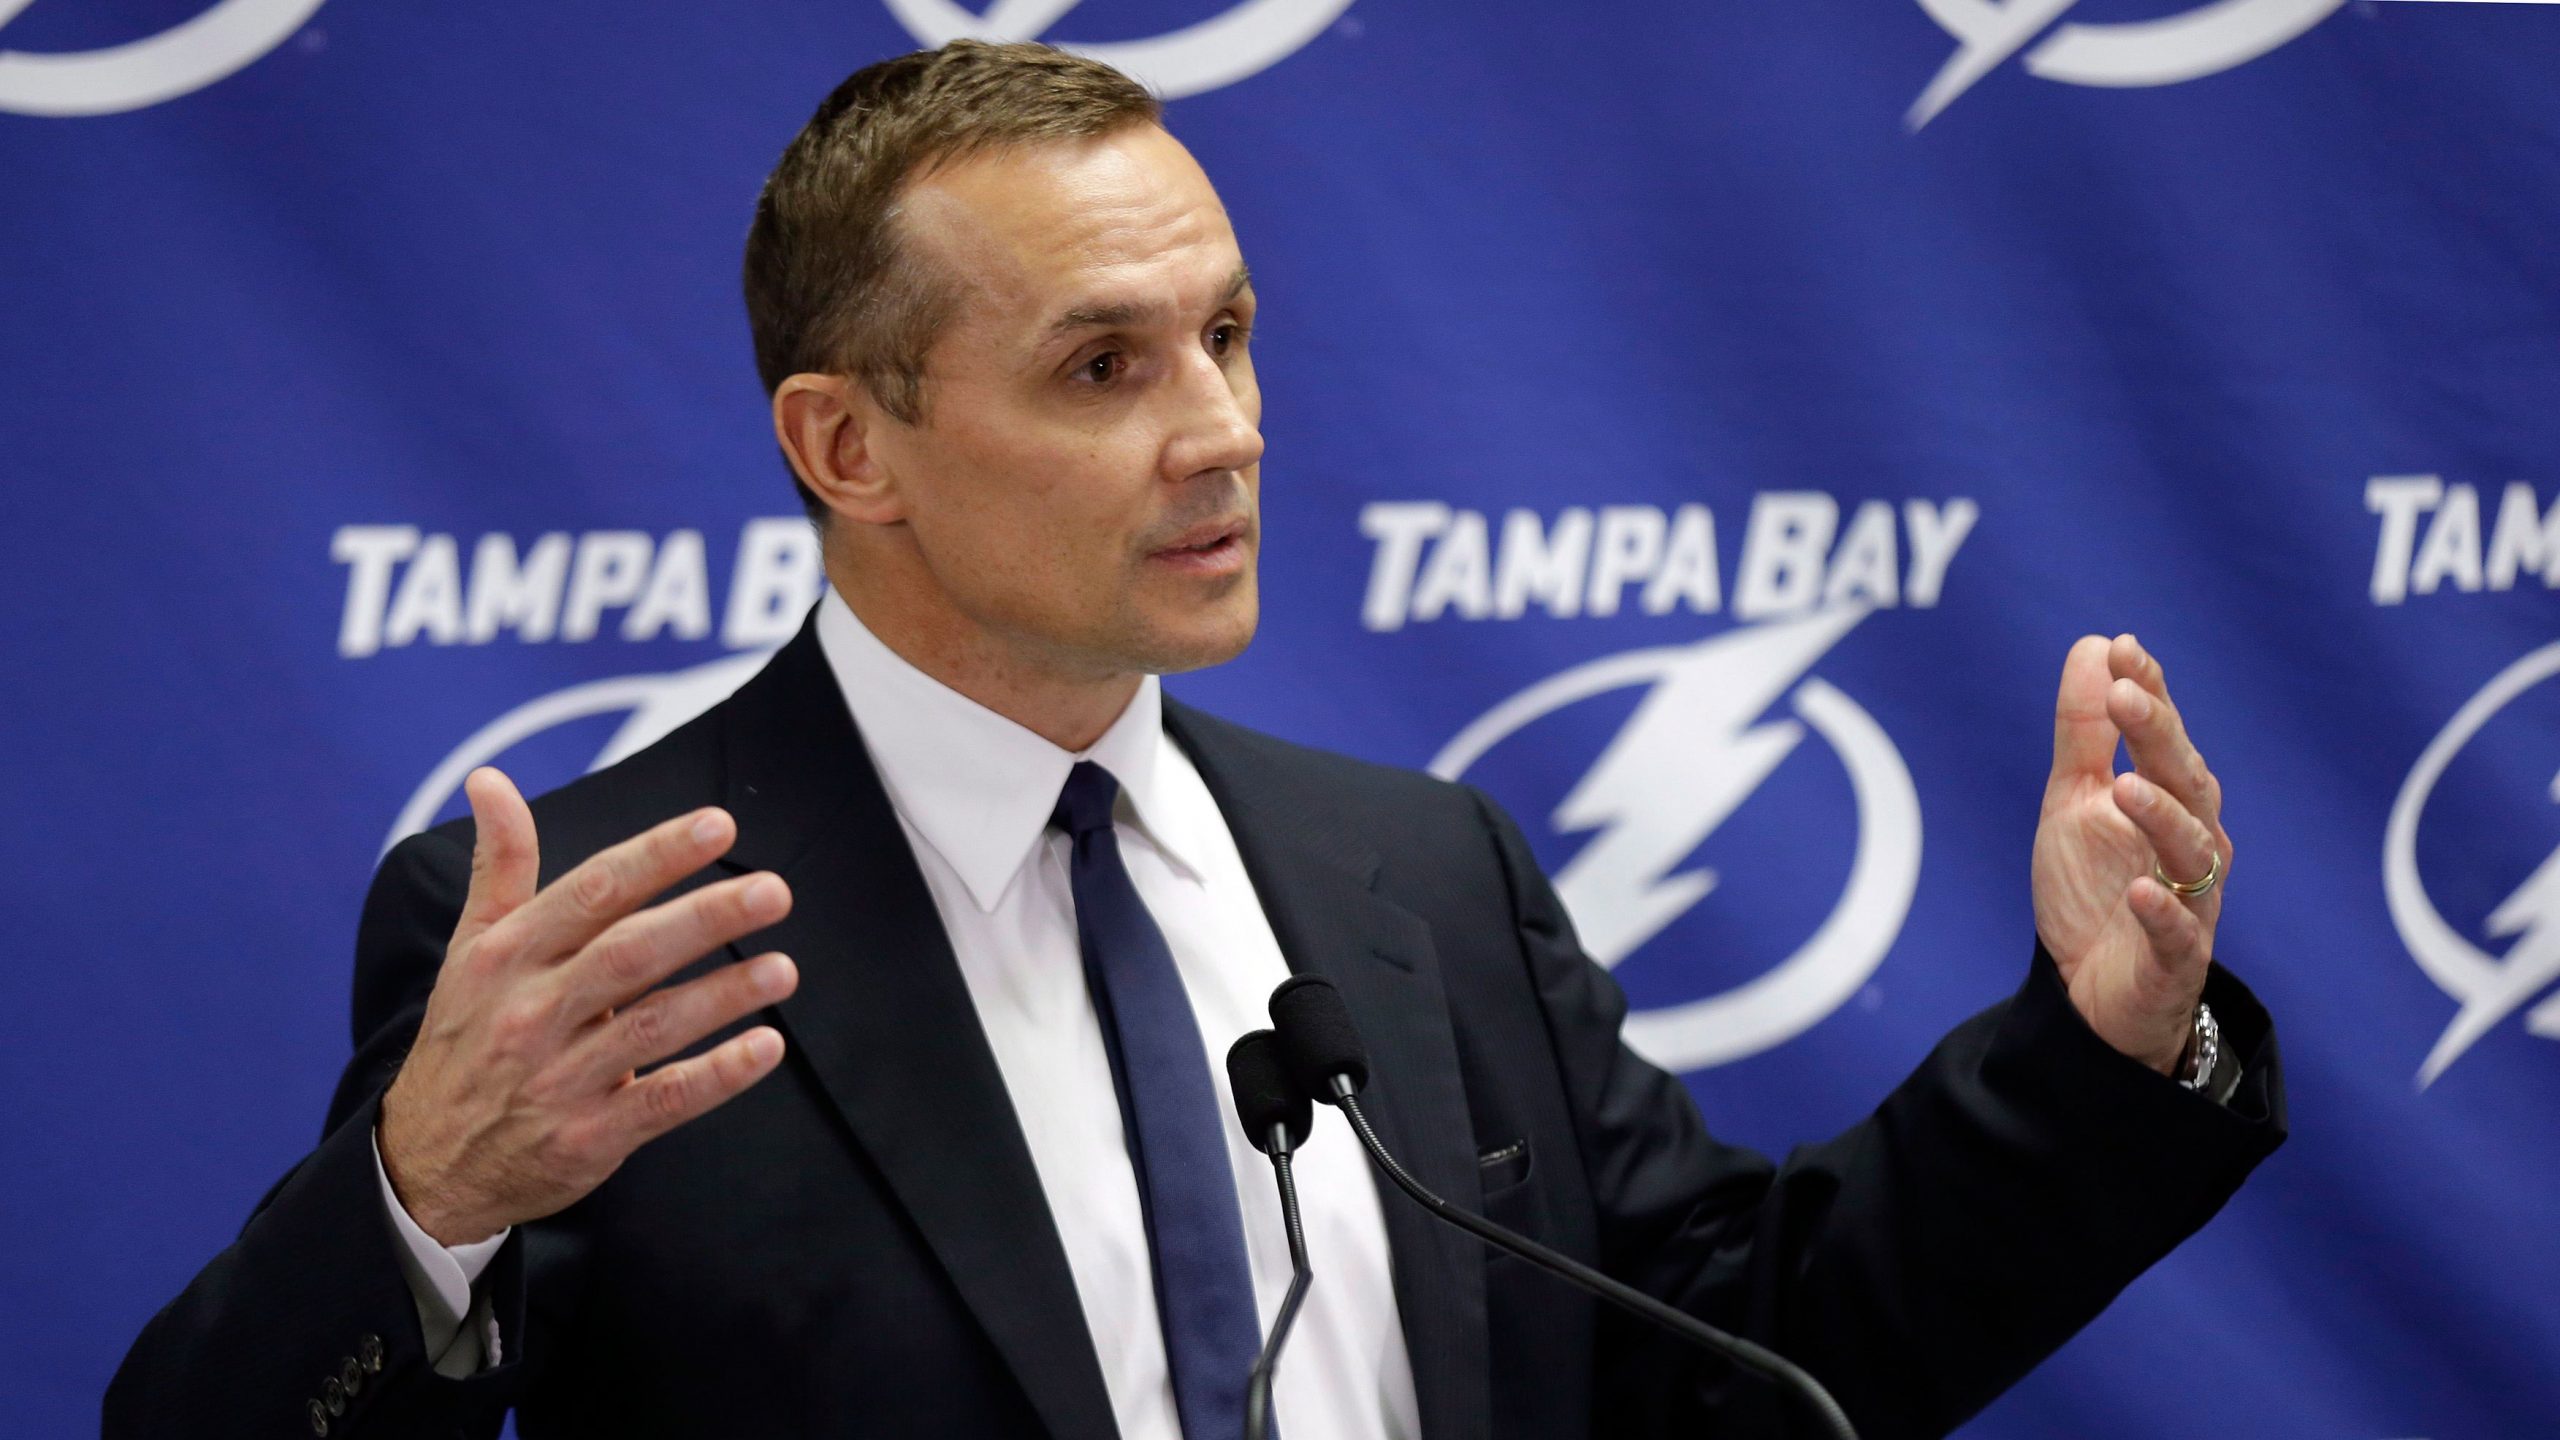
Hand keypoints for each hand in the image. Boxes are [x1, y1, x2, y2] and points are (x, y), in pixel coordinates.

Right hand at [377, 768, 798, 1244]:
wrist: (424, 1164)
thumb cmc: (466, 1037)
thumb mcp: (471, 949)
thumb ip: (500, 865)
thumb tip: (490, 779)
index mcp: (509, 955)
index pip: (593, 891)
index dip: (657, 856)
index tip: (719, 825)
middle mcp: (533, 1011)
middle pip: (630, 953)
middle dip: (705, 918)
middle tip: (773, 892)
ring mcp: (560, 1078)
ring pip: (654, 1025)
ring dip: (724, 994)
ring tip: (784, 968)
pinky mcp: (588, 1138)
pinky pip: (662, 1102)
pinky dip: (717, 1076)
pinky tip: (765, 1047)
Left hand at [2031, 635, 2230, 1075]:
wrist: (2094, 992)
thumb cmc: (2096, 886)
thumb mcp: (2075, 802)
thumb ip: (2084, 733)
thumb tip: (2094, 647)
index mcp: (2170, 798)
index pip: (2164, 736)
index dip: (2149, 693)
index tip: (2122, 650)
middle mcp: (2192, 842)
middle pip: (2185, 781)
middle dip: (2158, 737)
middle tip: (2125, 696)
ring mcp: (2191, 900)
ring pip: (2192, 851)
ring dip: (2161, 816)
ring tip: (2126, 786)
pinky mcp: (2176, 958)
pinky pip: (2178, 932)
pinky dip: (2161, 911)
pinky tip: (2140, 892)